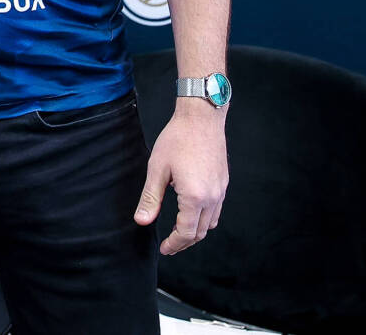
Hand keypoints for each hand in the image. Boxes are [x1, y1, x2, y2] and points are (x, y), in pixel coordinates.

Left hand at [134, 106, 228, 254]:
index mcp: (195, 197)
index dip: (174, 244)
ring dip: (196, 232)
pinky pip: (216, 210)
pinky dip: (204, 219)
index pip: (186, 232)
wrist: (201, 117)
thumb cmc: (177, 138)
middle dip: (184, 242)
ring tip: (179, 233)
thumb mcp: (157, 169)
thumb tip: (142, 221)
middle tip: (170, 246)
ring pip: (211, 223)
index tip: (165, 249)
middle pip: (200, 232)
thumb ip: (151, 198)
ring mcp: (221, 190)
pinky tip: (192, 213)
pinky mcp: (223, 182)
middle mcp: (212, 197)